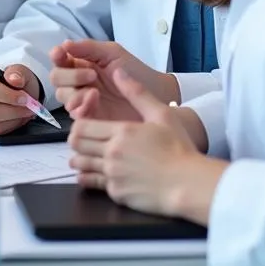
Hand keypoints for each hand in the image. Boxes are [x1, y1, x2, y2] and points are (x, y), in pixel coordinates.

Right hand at [0, 64, 41, 135]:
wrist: (16, 92)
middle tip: (29, 106)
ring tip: (24, 111)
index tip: (24, 97)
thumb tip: (14, 79)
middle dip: (14, 111)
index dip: (6, 95)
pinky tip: (16, 117)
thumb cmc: (15, 81)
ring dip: (14, 119)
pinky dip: (11, 126)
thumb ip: (17, 72)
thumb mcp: (21, 72)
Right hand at [50, 39, 178, 121]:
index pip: (60, 59)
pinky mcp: (91, 118)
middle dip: (69, 76)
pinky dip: (80, 108)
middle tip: (91, 75)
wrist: (157, 96)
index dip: (57, 56)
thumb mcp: (113, 54)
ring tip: (95, 93)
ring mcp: (83, 101)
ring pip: (63, 97)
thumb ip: (89, 48)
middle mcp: (79, 82)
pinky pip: (75, 116)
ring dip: (74, 93)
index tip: (61, 53)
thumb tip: (64, 44)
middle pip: (56, 79)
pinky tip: (92, 103)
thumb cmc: (136, 72)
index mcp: (82, 64)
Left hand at [68, 68, 223, 222]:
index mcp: (121, 132)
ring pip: (80, 164)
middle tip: (82, 139)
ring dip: (79, 159)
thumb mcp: (161, 114)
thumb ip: (137, 92)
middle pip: (76, 144)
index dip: (79, 124)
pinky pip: (92, 183)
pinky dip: (88, 178)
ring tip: (85, 156)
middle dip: (75, 140)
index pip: (82, 126)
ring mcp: (113, 174)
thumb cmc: (179, 149)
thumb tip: (118, 72)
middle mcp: (112, 153)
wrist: (189, 184)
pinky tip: (91, 175)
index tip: (84, 124)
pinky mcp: (117, 193)